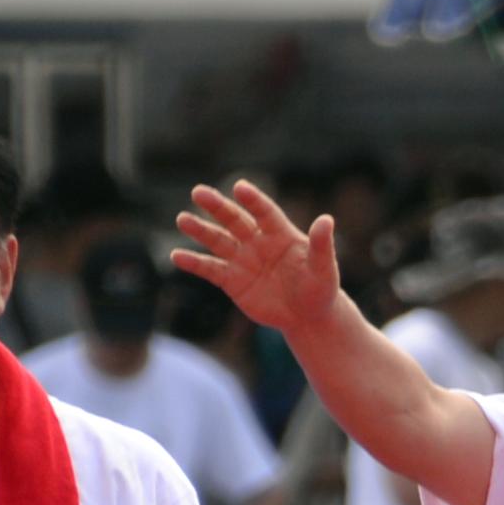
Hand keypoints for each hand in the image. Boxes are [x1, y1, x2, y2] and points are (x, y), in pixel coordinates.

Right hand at [174, 181, 345, 334]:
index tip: (240, 188)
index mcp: (281, 234)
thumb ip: (321, 245)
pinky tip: (177, 256)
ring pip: (218, 241)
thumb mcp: (324, 269)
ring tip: (182, 219)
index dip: (253, 200)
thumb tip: (327, 220)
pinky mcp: (232, 280)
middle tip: (198, 192)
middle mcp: (258, 242)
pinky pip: (210, 269)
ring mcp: (243, 260)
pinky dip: (194, 263)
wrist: (307, 316)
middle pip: (235, 219)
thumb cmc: (320, 289)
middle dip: (217, 207)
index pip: (264, 212)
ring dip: (200, 230)